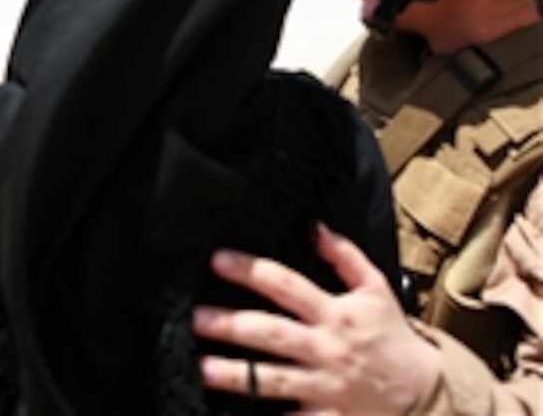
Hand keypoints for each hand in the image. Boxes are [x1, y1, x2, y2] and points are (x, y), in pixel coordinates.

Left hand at [194, 223, 440, 414]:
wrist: (427, 393)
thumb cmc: (394, 337)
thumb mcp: (376, 289)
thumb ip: (344, 256)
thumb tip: (314, 226)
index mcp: (336, 312)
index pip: (286, 284)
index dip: (251, 271)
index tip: (218, 260)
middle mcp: (327, 347)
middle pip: (273, 333)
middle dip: (233, 325)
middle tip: (196, 318)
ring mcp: (326, 385)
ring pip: (274, 379)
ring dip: (237, 375)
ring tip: (202, 367)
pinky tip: (234, 414)